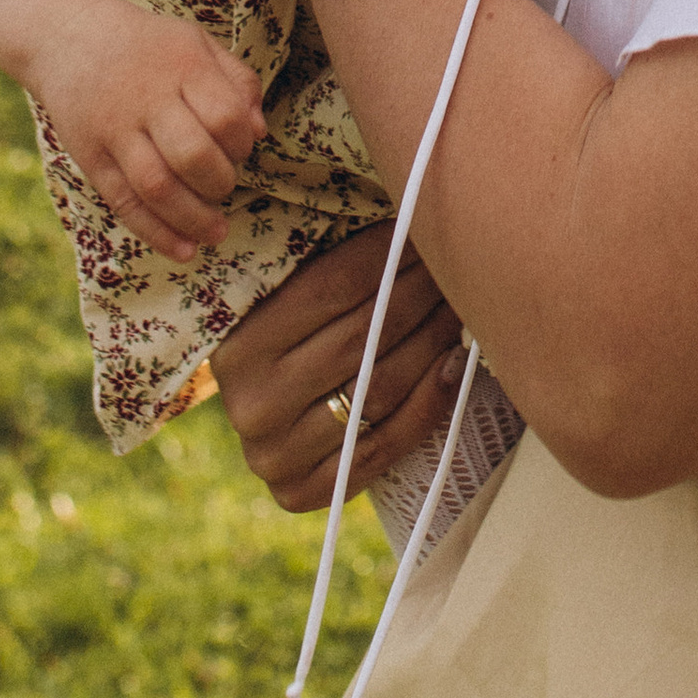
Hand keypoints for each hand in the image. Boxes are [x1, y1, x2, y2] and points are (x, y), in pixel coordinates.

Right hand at [0, 0, 265, 258]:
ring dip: (193, 219)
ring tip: (216, 232)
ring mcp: (114, 130)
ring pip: (157, 187)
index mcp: (182, 65)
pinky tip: (184, 250)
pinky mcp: (90, 156)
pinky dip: (157, 233)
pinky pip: (124, 203)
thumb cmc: (148, 45)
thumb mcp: (197, 43)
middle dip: (219, 183)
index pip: (225, 116)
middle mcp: (146, 99)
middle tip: (225, 186)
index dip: (241, 144)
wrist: (68, 37)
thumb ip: (237, 81)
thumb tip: (260, 133)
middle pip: (192, 155)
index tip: (240, 150)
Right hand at [211, 229, 469, 512]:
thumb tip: (406, 204)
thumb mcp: (288, 295)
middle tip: (458, 261)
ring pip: (380, 387)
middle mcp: (249, 404)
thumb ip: (328, 260)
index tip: (425, 225)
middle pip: (362, 336)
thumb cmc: (292, 335)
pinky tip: (453, 363)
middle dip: (420, 291)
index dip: (389, 253)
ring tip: (462, 303)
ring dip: (434, 338)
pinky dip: (428, 401)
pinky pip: (384, 444)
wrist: (269, 419)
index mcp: (236, 344)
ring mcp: (274, 455)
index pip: (331, 285)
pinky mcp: (300, 492)